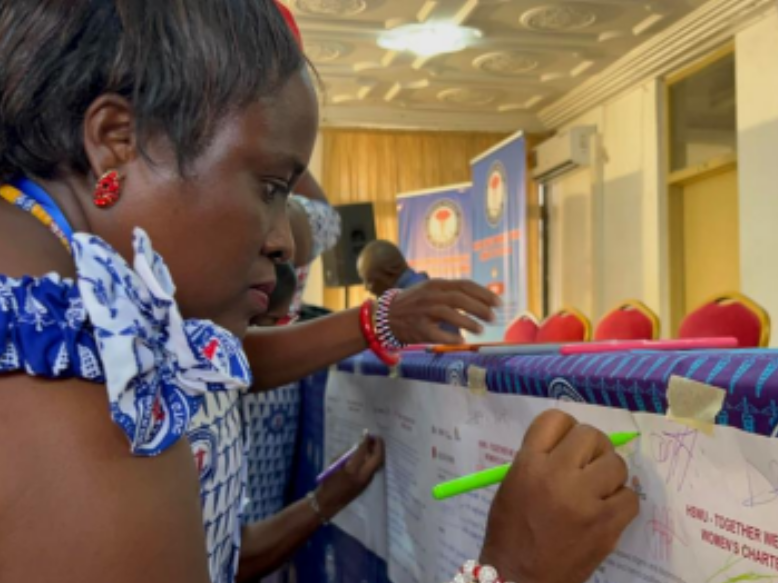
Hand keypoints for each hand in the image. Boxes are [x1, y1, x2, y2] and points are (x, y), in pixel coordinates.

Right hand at [316, 434, 384, 519]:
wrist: (328, 503)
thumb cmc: (327, 483)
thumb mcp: (334, 465)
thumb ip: (346, 455)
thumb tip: (357, 446)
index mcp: (351, 471)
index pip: (362, 451)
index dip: (365, 440)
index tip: (366, 432)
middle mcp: (362, 476)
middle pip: (377, 459)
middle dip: (378, 446)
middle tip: (375, 437)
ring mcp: (366, 481)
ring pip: (378, 464)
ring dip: (378, 452)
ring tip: (373, 444)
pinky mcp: (366, 484)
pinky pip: (373, 469)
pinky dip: (374, 459)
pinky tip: (369, 455)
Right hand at [388, 280, 499, 344]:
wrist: (384, 315)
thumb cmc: (414, 303)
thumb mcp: (431, 290)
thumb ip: (451, 292)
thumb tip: (481, 298)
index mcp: (436, 285)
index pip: (464, 285)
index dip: (484, 293)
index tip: (498, 302)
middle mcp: (431, 296)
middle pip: (460, 299)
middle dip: (480, 308)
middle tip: (493, 318)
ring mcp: (423, 312)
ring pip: (450, 314)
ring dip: (469, 322)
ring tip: (481, 330)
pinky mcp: (418, 328)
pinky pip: (438, 334)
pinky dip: (451, 338)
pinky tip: (462, 341)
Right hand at [479, 410, 638, 582]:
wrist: (520, 578)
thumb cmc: (511, 531)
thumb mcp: (513, 483)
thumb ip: (539, 458)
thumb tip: (572, 445)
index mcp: (529, 463)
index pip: (555, 419)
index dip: (564, 428)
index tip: (566, 443)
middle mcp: (558, 474)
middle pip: (590, 435)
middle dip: (591, 448)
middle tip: (586, 465)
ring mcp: (586, 500)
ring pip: (616, 463)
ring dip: (608, 473)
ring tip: (596, 490)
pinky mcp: (607, 524)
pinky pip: (630, 496)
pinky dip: (621, 501)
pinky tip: (605, 510)